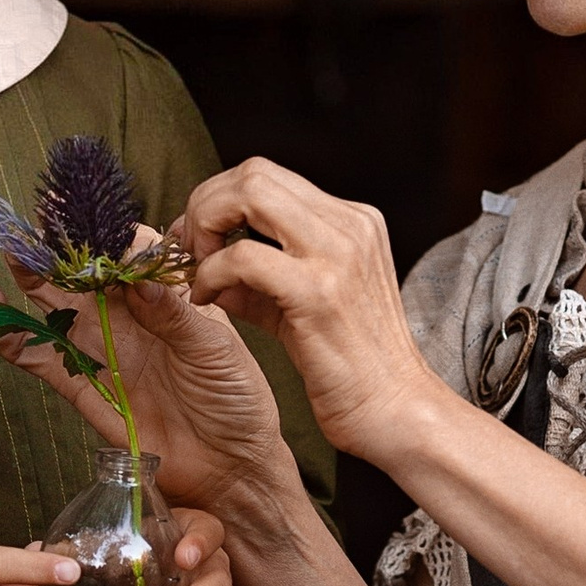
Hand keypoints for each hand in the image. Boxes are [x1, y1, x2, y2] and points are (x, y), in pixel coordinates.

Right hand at [0, 248, 297, 518]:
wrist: (229, 466)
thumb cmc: (236, 401)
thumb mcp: (216, 349)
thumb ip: (174, 314)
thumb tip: (138, 280)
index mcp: (167, 298)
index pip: (131, 253)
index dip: (108, 235)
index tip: (89, 219)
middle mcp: (130, 318)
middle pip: (85, 274)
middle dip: (60, 249)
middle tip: (35, 226)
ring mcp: (104, 351)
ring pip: (58, 308)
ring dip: (32, 284)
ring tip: (12, 258)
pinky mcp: (85, 388)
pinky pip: (42, 360)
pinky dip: (14, 342)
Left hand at [176, 159, 448, 466]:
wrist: (398, 413)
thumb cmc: (353, 367)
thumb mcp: (308, 304)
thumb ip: (260, 276)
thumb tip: (207, 261)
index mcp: (353, 222)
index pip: (266, 177)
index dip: (218, 200)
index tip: (196, 240)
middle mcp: (350, 225)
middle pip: (253, 173)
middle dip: (204, 205)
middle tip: (187, 251)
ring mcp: (339, 254)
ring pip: (248, 194)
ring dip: (205, 228)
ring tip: (197, 274)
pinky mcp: (319, 293)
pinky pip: (243, 257)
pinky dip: (211, 273)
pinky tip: (206, 300)